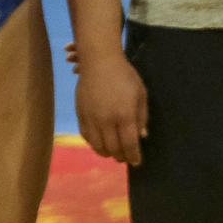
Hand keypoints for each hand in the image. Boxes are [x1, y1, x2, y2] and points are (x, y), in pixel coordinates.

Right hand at [76, 49, 148, 165]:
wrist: (99, 59)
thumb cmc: (124, 75)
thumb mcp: (140, 94)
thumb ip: (142, 117)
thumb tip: (142, 137)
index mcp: (125, 115)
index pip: (130, 145)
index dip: (134, 157)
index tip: (137, 162)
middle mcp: (107, 119)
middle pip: (114, 149)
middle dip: (121, 157)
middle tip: (126, 158)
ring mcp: (92, 117)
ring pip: (98, 146)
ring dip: (107, 153)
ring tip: (113, 153)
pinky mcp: (81, 113)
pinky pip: (86, 136)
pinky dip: (94, 143)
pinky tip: (100, 142)